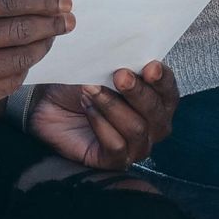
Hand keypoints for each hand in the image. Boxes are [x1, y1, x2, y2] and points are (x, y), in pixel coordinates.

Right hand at [0, 0, 73, 115]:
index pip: (7, 1)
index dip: (42, 0)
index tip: (65, 0)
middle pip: (17, 31)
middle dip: (51, 24)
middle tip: (69, 19)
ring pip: (17, 59)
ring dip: (43, 46)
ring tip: (53, 36)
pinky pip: (8, 83)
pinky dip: (23, 68)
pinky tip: (29, 58)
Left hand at [26, 62, 180, 170]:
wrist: (49, 102)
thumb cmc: (81, 83)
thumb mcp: (103, 68)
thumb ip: (123, 65)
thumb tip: (133, 58)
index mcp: (157, 100)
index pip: (169, 92)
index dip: (162, 80)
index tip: (150, 67)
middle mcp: (153, 126)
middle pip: (156, 112)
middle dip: (137, 92)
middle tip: (118, 75)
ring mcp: (137, 145)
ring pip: (136, 129)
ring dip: (112, 106)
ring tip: (90, 90)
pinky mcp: (115, 160)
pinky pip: (117, 146)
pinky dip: (101, 124)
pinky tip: (88, 109)